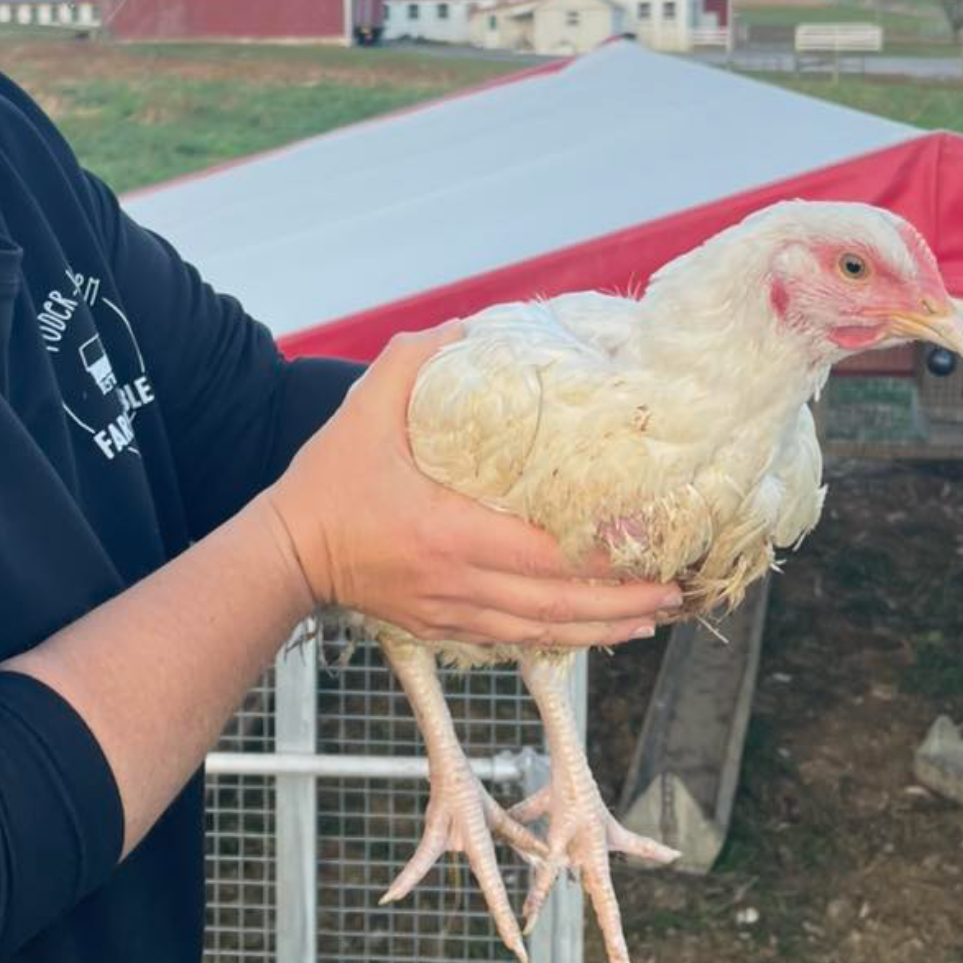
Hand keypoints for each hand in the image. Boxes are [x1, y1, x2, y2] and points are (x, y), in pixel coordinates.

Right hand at [259, 324, 679, 647]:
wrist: (284, 554)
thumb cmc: (326, 482)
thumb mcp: (364, 408)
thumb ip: (415, 359)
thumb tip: (466, 323)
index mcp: (447, 532)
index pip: (544, 552)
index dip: (604, 554)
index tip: (653, 540)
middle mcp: (458, 582)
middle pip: (559, 604)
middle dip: (625, 600)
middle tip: (678, 588)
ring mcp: (452, 612)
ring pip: (545, 631)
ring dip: (606, 627)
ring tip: (657, 614)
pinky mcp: (443, 626)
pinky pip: (517, 639)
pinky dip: (564, 638)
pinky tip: (598, 632)